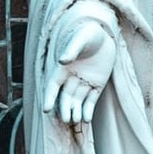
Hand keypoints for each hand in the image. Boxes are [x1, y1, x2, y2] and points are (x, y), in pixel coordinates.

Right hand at [42, 8, 116, 125]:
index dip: (49, 97)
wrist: (105, 34)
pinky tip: (86, 119)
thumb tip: (62, 60)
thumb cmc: (89, 33)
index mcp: (63, 68)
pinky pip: (91, 100)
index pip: (53, 85)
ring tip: (75, 120)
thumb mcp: (80, 39)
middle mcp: (72, 77)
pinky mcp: (97, 85)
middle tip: (66, 118)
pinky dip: (88, 110)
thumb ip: (72, 50)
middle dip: (65, 107)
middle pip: (65, 96)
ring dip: (75, 111)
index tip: (46, 109)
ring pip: (77, 101)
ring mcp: (85, 82)